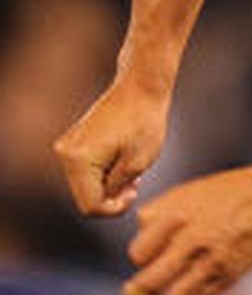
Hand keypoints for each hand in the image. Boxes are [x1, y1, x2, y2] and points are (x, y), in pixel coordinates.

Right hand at [54, 77, 171, 216]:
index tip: (135, 191)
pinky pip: (86, 169)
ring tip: (132, 169)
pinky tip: (123, 160)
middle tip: (136, 182)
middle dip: (111, 195)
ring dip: (109, 183)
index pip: (90, 206)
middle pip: (85, 196)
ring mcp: (67, 146)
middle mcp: (65, 154)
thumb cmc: (144, 120)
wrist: (141, 85)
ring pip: (86, 184)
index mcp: (77, 161)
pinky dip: (104, 171)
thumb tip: (104, 202)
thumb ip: (117, 189)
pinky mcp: (75, 141)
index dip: (115, 208)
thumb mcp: (137, 163)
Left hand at [126, 167, 251, 294]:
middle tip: (137, 289)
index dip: (141, 255)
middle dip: (140, 288)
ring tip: (164, 290)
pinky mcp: (228, 273)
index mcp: (176, 214)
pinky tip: (185, 292)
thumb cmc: (223, 193)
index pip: (138, 252)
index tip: (147, 255)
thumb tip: (139, 249)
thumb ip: (157, 217)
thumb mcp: (185, 193)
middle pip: (150, 280)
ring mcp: (211, 258)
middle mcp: (192, 237)